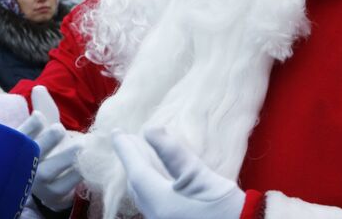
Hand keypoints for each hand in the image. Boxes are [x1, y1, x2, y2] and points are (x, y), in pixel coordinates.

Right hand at [19, 86, 82, 211]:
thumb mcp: (46, 126)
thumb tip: (39, 88)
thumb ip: (44, 108)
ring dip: (65, 156)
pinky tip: (87, 160)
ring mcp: (39, 183)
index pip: (19, 136)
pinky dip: (77, 172)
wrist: (55, 179)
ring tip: (81, 144)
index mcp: (21, 147)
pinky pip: (65, 185)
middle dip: (46, 140)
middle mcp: (25, 166)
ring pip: (49, 170)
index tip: (39, 117)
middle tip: (59, 129)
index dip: (28, 127)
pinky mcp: (54, 195)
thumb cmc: (49, 145)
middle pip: (33, 153)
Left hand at [112, 127, 244, 218]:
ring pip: (144, 194)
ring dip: (139, 172)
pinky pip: (153, 202)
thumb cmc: (226, 209)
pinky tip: (157, 177)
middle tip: (126, 140)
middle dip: (131, 160)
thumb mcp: (201, 176)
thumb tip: (150, 130)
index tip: (115, 132)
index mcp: (160, 201)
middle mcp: (156, 214)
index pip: (135, 170)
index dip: (125, 149)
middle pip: (137, 184)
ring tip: (139, 154)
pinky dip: (149, 184)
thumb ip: (174, 154)